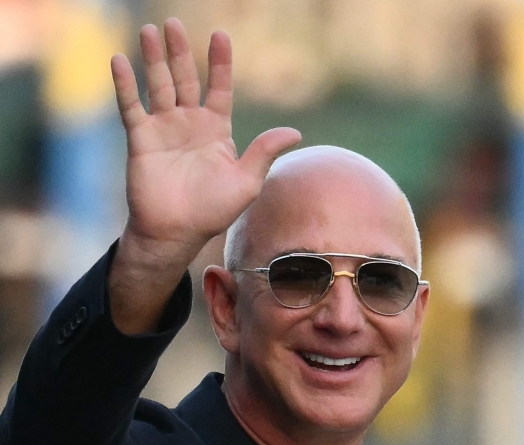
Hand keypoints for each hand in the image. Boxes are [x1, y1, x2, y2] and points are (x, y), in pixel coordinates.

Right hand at [111, 18, 300, 253]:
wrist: (178, 233)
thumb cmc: (214, 211)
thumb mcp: (247, 181)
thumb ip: (265, 152)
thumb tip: (295, 132)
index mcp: (216, 130)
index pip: (219, 88)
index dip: (220, 63)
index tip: (220, 35)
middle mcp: (188, 123)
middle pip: (184, 78)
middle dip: (180, 52)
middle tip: (174, 23)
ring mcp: (163, 129)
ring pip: (158, 85)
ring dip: (153, 58)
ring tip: (150, 30)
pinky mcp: (140, 139)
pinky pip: (131, 106)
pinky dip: (125, 84)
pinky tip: (120, 60)